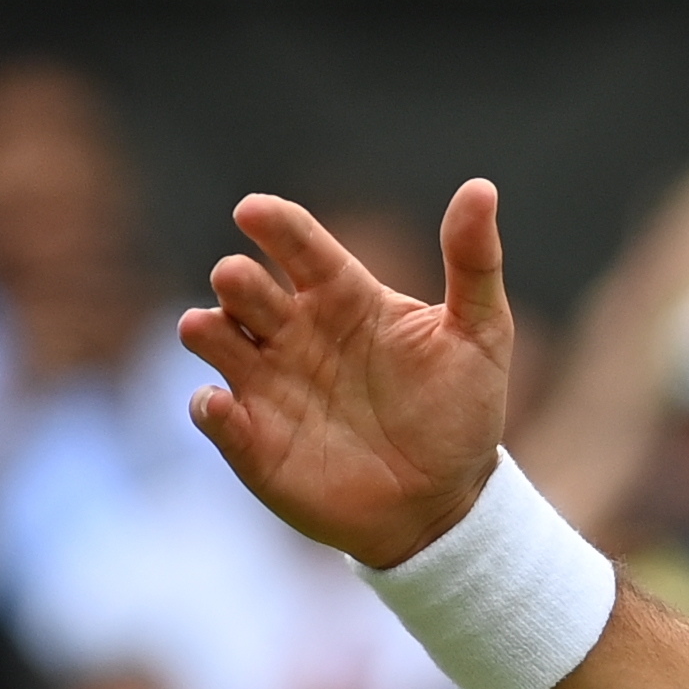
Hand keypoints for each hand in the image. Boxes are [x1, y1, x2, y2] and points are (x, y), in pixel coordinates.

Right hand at [179, 184, 516, 571]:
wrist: (448, 501)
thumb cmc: (461, 412)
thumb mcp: (482, 336)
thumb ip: (475, 264)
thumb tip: (481, 187)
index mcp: (343, 296)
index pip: (299, 245)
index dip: (275, 224)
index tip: (255, 211)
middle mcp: (295, 331)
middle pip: (245, 288)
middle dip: (236, 279)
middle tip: (241, 281)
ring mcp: (268, 383)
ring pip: (213, 337)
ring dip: (206, 328)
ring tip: (212, 327)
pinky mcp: (254, 439)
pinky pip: (214, 415)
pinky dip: (208, 407)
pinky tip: (219, 403)